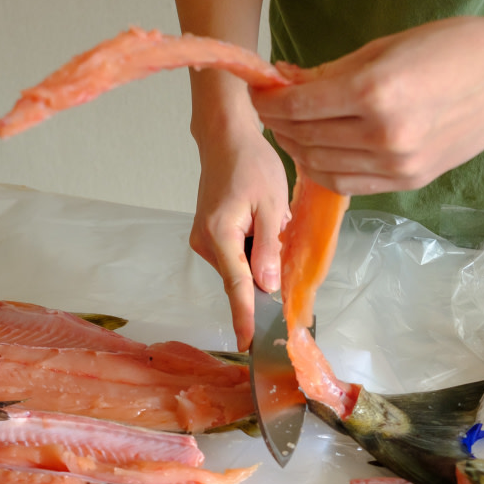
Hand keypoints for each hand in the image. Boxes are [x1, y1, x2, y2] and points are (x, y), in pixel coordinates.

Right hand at [190, 126, 288, 350]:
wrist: (225, 140)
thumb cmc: (251, 165)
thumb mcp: (271, 205)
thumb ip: (269, 249)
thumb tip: (267, 288)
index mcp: (220, 235)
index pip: (236, 286)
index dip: (244, 316)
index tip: (248, 342)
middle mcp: (204, 242)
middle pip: (238, 278)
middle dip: (262, 273)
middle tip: (281, 236)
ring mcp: (202, 240)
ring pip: (237, 267)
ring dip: (258, 257)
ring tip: (268, 218)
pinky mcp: (207, 237)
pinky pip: (233, 256)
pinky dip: (250, 250)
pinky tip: (259, 221)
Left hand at [251, 15, 483, 194]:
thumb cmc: (452, 46)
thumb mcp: (383, 48)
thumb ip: (328, 72)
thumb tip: (283, 82)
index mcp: (375, 92)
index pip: (296, 107)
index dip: (267, 101)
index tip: (259, 91)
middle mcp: (384, 135)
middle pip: (303, 137)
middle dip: (278, 122)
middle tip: (273, 107)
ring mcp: (398, 164)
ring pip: (319, 166)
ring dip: (297, 147)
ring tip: (294, 127)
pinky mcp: (409, 181)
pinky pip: (347, 183)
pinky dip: (323, 168)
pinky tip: (320, 149)